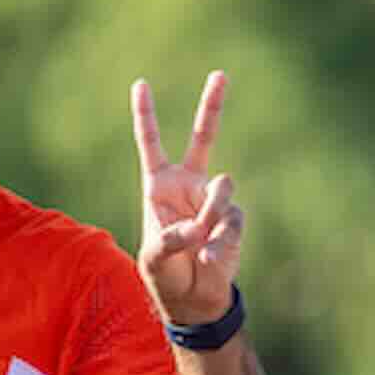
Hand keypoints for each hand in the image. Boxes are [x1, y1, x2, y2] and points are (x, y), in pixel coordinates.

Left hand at [132, 71, 242, 324]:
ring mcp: (213, 201)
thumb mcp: (156, 258)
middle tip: (220, 74)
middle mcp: (188, 186)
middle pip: (202, 138)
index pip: (151, 144)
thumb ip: (174, 238)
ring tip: (201, 240)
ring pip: (221, 191)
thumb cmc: (164, 276)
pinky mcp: (233, 220)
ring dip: (212, 216)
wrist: (194, 301)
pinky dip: (221, 242)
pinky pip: (232, 221)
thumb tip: (202, 226)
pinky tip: (209, 259)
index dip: (146, 115)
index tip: (140, 84)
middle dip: (212, 106)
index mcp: (159, 186)